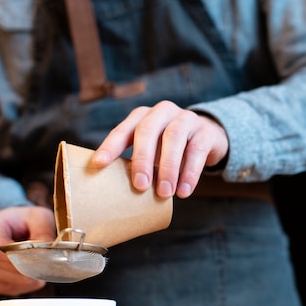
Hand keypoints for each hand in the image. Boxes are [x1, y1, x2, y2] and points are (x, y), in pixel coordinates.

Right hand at [0, 206, 55, 295]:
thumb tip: (48, 249)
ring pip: (7, 281)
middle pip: (2, 267)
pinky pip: (9, 289)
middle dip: (27, 268)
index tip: (37, 259)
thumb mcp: (39, 217)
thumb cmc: (26, 220)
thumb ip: (44, 231)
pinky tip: (34, 275)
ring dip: (28, 278)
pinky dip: (26, 286)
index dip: (16, 258)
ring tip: (42, 267)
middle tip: (48, 265)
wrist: (17, 227)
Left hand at [90, 100, 228, 198]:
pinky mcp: (205, 132)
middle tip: (140, 186)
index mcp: (142, 116)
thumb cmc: (168, 149)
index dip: (110, 146)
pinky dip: (190, 173)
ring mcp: (185, 119)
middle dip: (142, 159)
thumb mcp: (150, 150)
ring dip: (168, 168)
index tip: (99, 164)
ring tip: (164, 194)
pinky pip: (197, 150)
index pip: (123, 130)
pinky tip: (184, 192)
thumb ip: (135, 162)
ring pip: (174, 137)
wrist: (207, 138)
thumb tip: (113, 192)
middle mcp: (162, 112)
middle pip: (148, 130)